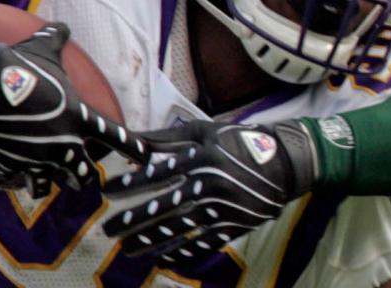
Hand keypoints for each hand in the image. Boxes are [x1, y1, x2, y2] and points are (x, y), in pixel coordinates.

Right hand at [0, 22, 147, 197]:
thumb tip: (62, 25)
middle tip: (79, 170)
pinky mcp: (9, 165)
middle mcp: (62, 144)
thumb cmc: (19, 63)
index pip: (116, 137)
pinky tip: (6, 165)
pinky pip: (14, 180)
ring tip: (45, 173)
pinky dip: (12, 174)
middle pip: (83, 176)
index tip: (145, 156)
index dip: (135, 148)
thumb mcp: (43, 47)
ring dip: (49, 180)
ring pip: (49, 186)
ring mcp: (35, 158)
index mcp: (78, 118)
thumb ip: (58, 38)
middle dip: (82, 175)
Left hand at [103, 119, 315, 263]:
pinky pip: (203, 244)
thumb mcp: (203, 131)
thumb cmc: (237, 141)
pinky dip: (182, 253)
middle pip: (164, 207)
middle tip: (108, 230)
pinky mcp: (233, 225)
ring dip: (151, 242)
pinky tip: (162, 260)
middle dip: (133, 220)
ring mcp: (221, 208)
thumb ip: (168, 138)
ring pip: (180, 230)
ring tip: (127, 250)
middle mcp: (208, 185)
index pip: (158, 174)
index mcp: (199, 158)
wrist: (283, 162)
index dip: (131, 183)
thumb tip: (135, 140)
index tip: (107, 192)